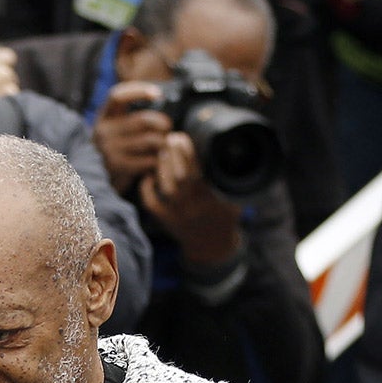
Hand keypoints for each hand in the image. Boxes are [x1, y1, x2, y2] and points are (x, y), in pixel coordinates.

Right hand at [93, 82, 171, 195]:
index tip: (157, 94)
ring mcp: (110, 150)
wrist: (98, 178)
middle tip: (168, 128)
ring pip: (150, 140)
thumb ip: (129, 115)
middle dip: (162, 123)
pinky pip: (150, 159)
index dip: (138, 91)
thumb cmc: (115, 149)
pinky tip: (158, 160)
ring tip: (165, 145)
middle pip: (143, 120)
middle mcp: (103, 131)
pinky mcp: (120, 167)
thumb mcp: (114, 128)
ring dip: (164, 142)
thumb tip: (158, 98)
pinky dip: (159, 159)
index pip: (117, 95)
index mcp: (104, 117)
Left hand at [137, 132, 243, 266]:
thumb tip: (231, 153)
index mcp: (212, 198)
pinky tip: (149, 175)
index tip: (183, 137)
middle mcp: (195, 206)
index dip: (188, 152)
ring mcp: (179, 214)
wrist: (212, 246)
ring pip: (166, 188)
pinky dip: (147, 188)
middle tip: (170, 138)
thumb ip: (231, 179)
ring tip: (163, 152)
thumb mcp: (234, 197)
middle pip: (181, 176)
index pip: (199, 170)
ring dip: (162, 167)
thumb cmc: (224, 215)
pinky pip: (151, 203)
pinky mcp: (166, 220)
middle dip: (174, 154)